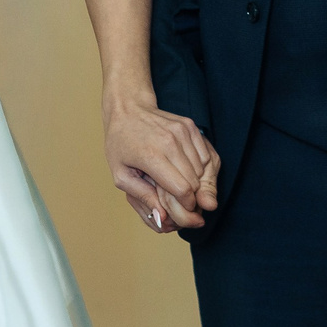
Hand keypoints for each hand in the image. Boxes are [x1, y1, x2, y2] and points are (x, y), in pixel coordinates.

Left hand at [103, 95, 218, 233]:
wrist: (128, 109)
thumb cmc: (121, 143)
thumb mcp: (121, 175)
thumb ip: (142, 197)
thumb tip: (162, 217)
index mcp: (151, 156)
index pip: (183, 189)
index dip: (186, 205)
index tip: (182, 208)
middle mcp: (170, 142)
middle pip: (196, 182)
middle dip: (192, 196)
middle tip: (180, 198)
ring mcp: (182, 132)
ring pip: (203, 169)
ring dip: (197, 181)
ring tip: (180, 181)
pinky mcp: (190, 126)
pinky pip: (206, 155)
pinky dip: (200, 167)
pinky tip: (185, 167)